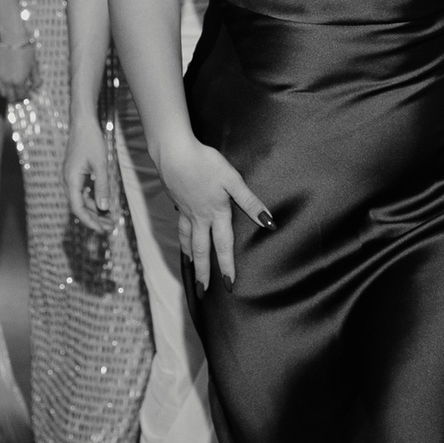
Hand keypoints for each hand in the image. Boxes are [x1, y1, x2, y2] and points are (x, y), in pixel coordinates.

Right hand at [0, 34, 38, 103]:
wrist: (12, 39)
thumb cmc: (25, 51)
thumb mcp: (34, 65)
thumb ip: (36, 79)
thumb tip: (36, 87)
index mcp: (19, 81)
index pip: (22, 96)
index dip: (27, 96)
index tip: (29, 94)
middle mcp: (7, 82)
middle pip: (11, 98)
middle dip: (18, 97)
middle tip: (21, 93)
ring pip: (2, 93)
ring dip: (8, 93)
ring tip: (13, 89)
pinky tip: (4, 85)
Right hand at [64, 114, 115, 234]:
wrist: (82, 123)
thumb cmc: (91, 141)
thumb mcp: (100, 165)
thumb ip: (102, 186)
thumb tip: (104, 208)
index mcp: (71, 180)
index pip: (78, 208)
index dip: (90, 221)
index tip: (102, 229)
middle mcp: (67, 181)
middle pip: (79, 207)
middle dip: (94, 219)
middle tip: (109, 227)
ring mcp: (70, 177)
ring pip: (80, 200)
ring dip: (94, 210)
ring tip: (109, 218)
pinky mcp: (74, 174)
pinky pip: (81, 192)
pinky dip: (91, 200)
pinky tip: (102, 204)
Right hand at [160, 136, 272, 287]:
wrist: (174, 152)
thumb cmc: (205, 163)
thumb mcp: (232, 180)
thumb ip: (250, 202)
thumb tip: (269, 222)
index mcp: (216, 213)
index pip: (223, 246)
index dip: (227, 266)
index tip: (228, 285)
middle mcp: (199, 217)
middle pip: (201, 250)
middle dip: (203, 272)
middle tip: (202, 290)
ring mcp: (186, 210)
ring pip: (188, 239)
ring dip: (190, 256)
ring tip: (190, 268)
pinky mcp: (177, 201)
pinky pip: (180, 226)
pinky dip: (182, 237)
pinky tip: (184, 237)